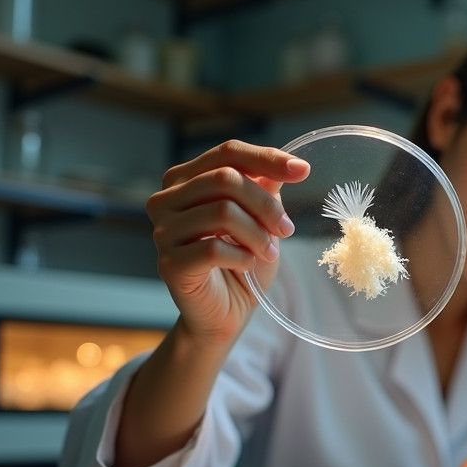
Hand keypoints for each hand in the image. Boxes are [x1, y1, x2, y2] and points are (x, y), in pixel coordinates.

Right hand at [145, 140, 309, 345]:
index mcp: (183, 180)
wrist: (226, 312)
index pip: (227, 153)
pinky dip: (242, 257)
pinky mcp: (169, 263)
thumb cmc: (241, 261)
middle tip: (286, 230)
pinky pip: (215, 249)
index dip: (267, 158)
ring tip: (269, 252)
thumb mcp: (259, 219)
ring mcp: (163, 231)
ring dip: (258, 234)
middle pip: (226, 179)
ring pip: (222, 212)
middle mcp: (165, 200)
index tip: (303, 171)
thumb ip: (264, 188)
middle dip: (266, 205)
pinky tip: (246, 265)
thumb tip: (288, 166)